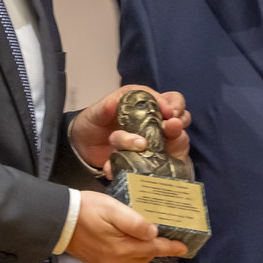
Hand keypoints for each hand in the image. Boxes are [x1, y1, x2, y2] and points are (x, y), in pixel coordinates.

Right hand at [65, 190, 187, 262]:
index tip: (184, 248)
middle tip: (171, 242)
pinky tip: (132, 244)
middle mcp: (115, 259)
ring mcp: (105, 262)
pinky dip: (132, 254)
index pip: (153, 249)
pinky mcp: (97, 261)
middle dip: (159, 251)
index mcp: (121, 248)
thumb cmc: (85, 209)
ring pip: (133, 261)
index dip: (170, 247)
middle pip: (145, 258)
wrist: (56, 219)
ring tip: (154, 242)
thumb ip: (134, 222)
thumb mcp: (112, 209)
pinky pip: (121, 261)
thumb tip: (153, 232)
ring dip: (145, 253)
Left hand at [68, 85, 190, 171]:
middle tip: (174, 127)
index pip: (167, 98)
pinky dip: (151, 162)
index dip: (171, 104)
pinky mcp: (148, 156)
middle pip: (179, 116)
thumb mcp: (94, 114)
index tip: (169, 113)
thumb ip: (104, 109)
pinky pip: (158, 160)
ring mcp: (152, 139)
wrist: (83, 148)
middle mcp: (152, 120)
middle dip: (180, 121)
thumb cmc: (92, 123)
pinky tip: (139, 163)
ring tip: (153, 145)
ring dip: (170, 141)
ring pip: (174, 138)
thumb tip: (112, 103)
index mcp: (142, 103)